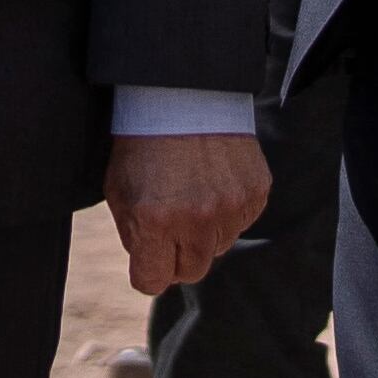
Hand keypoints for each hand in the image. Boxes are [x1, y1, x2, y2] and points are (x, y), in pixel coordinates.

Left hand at [103, 132, 267, 294]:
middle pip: (190, 272)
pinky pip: (242, 222)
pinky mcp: (256, 192)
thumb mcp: (121, 193)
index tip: (149, 252)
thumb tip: (155, 269)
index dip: (148, 268)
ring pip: (218, 247)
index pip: (152, 282)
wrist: (184, 95)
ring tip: (195, 193)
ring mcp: (231, 205)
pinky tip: (216, 182)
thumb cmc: (144, 146)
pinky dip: (229, 210)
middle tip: (172, 223)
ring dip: (205, 231)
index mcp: (154, 222)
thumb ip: (136, 239)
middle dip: (178, 255)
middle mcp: (197, 219)